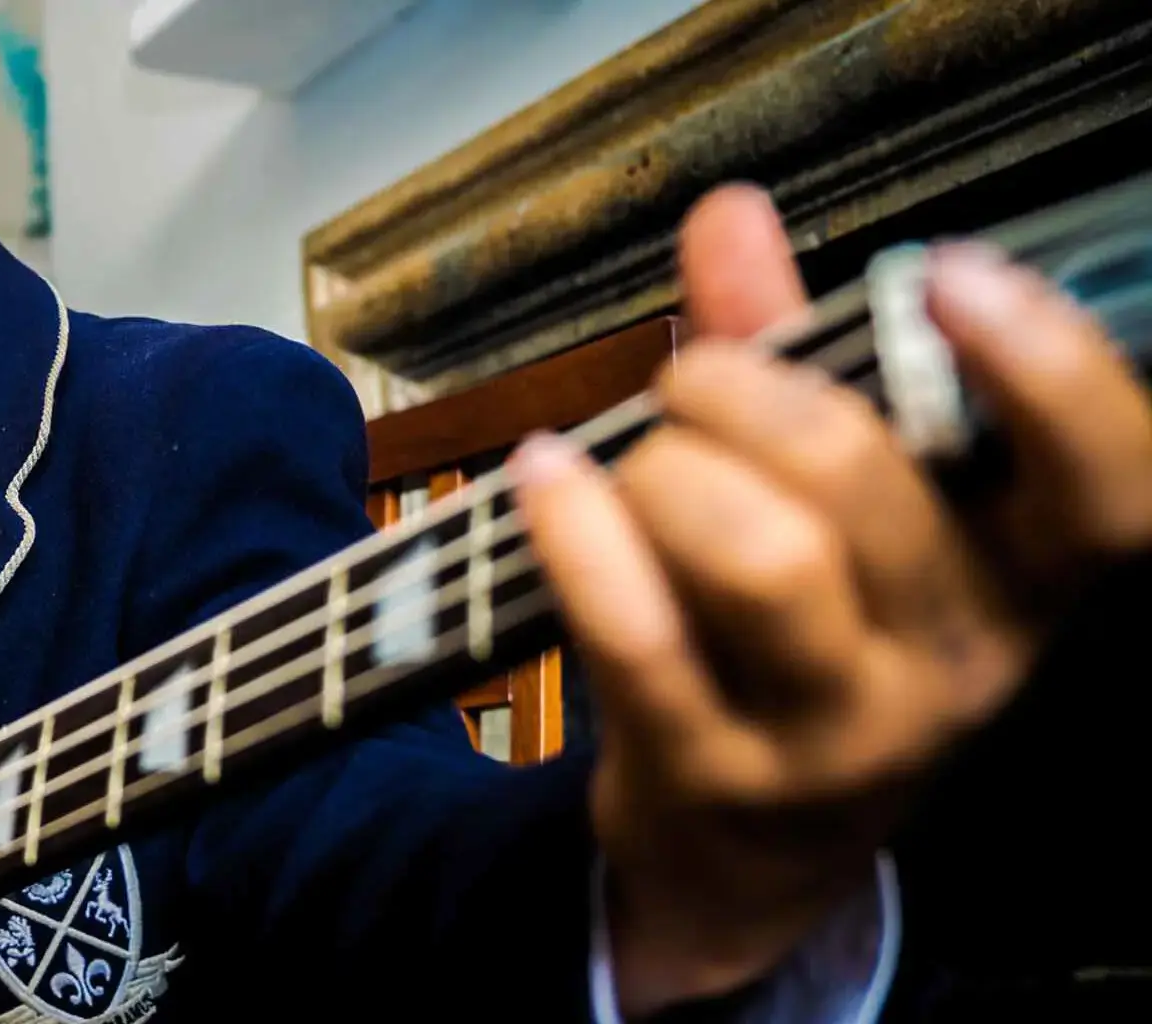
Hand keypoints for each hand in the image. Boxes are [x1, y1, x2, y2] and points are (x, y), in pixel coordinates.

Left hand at [511, 183, 1151, 1013]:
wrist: (743, 856)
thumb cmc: (796, 632)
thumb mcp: (825, 497)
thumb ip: (787, 350)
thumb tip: (730, 210)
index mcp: (1022, 581)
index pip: (1113, 490)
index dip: (1050, 373)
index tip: (946, 269)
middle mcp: (954, 663)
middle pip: (862, 481)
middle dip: (742, 390)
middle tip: (689, 380)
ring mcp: (835, 733)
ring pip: (756, 555)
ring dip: (664, 467)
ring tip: (630, 455)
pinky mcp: (711, 773)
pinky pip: (636, 633)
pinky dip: (575, 533)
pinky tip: (542, 476)